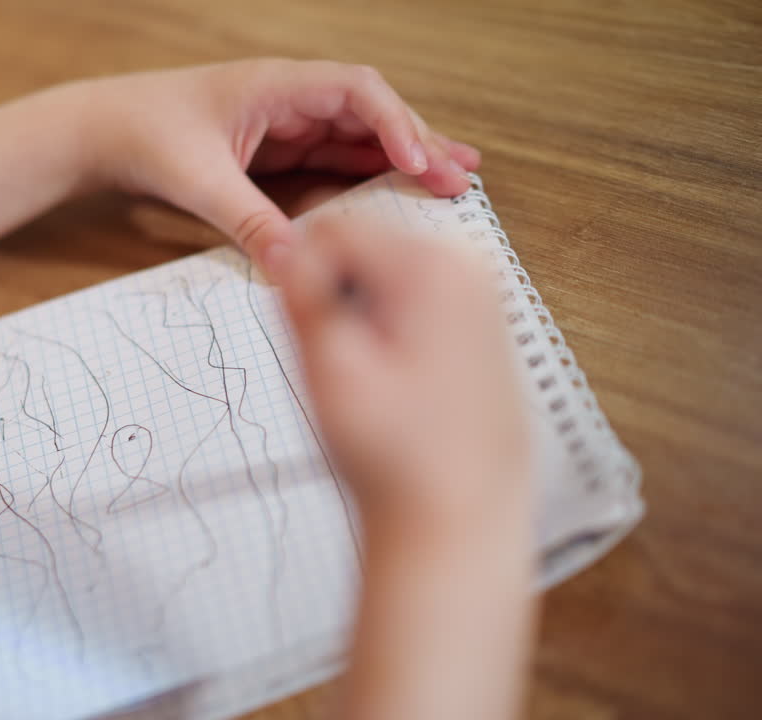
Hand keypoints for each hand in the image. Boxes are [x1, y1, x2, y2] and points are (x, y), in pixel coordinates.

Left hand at [81, 59, 480, 274]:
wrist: (105, 131)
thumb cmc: (145, 133)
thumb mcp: (197, 181)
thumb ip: (247, 221)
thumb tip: (291, 264)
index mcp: (277, 85)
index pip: (356, 91)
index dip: (394, 124)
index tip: (417, 162)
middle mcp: (291, 97)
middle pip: (372, 113)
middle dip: (418, 142)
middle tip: (461, 178)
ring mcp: (288, 122)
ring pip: (361, 135)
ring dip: (405, 156)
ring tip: (454, 179)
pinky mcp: (280, 149)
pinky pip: (337, 158)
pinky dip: (373, 171)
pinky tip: (403, 186)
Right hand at [278, 214, 529, 525]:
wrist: (461, 516)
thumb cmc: (401, 458)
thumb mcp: (331, 370)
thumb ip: (301, 294)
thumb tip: (278, 241)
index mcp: (434, 267)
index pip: (334, 227)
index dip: (302, 273)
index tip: (304, 327)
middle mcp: (469, 268)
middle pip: (365, 243)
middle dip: (336, 291)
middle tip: (338, 361)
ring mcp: (483, 293)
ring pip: (387, 272)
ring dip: (362, 311)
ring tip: (369, 376)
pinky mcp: (483, 320)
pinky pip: (416, 297)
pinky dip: (391, 325)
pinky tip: (394, 380)